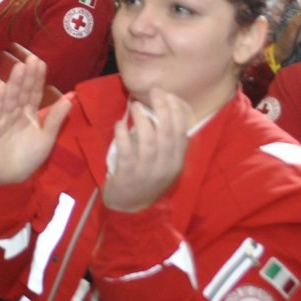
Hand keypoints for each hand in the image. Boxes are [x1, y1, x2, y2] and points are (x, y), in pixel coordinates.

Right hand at [0, 56, 69, 185]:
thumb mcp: (47, 138)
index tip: (40, 62)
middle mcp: (16, 112)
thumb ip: (56, 118)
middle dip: (26, 76)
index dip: (37, 78)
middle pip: (22, 91)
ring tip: (18, 68)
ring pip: (10, 98)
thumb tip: (71, 96)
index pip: (34, 92)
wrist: (9, 177)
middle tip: (30, 58)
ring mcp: (2, 118)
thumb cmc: (28, 158)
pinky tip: (1, 87)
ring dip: (14, 83)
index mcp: (31, 114)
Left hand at [102, 90, 190, 211]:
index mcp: (176, 162)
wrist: (132, 208)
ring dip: (142, 120)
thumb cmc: (147, 180)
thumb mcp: (164, 164)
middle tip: (154, 92)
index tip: (170, 95)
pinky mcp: (127, 174)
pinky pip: (126, 152)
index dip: (177, 112)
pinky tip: (119, 123)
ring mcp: (146, 171)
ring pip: (148, 141)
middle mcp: (165, 166)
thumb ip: (166, 144)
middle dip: (163, 110)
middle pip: (167, 134)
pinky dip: (123, 135)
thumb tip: (162, 113)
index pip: (182, 133)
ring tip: (134, 105)